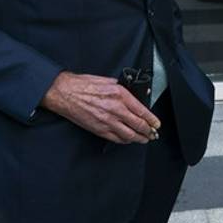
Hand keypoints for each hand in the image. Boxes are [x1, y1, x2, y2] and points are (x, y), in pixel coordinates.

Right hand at [41, 71, 160, 143]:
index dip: (152, 120)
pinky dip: (125, 140)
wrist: (65, 93)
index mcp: (120, 95)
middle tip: (153, 133)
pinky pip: (116, 138)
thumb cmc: (83, 85)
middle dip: (149, 131)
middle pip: (138, 125)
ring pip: (129, 135)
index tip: (156, 124)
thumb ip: (122, 89)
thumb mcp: (108, 81)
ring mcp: (107, 121)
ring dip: (139, 138)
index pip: (142, 111)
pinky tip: (128, 140)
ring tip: (144, 139)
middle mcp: (116, 109)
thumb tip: (132, 95)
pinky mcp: (99, 129)